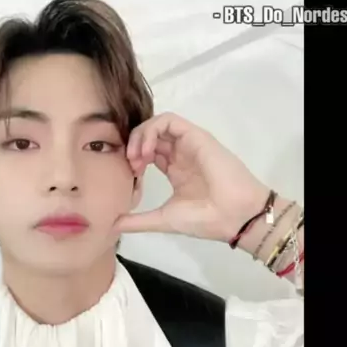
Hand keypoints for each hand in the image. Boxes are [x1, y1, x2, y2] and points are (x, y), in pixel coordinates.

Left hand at [115, 112, 269, 241]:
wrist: (234, 217)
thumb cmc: (205, 219)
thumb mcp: (164, 219)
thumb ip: (138, 220)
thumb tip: (112, 225)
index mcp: (176, 171)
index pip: (149, 152)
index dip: (133, 158)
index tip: (128, 176)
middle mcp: (182, 154)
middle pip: (150, 136)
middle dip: (133, 145)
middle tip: (129, 165)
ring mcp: (189, 144)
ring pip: (157, 124)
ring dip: (140, 136)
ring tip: (136, 157)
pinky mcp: (196, 136)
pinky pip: (169, 121)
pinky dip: (151, 130)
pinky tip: (147, 150)